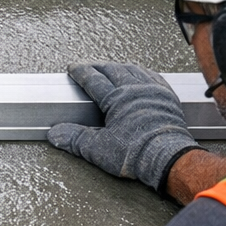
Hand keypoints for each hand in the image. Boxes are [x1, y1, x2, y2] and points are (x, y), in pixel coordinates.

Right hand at [47, 63, 198, 192]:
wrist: (169, 159)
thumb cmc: (138, 153)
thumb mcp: (99, 149)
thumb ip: (75, 139)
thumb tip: (56, 134)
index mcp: (115, 98)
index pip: (93, 78)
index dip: (81, 72)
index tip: (73, 68)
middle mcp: (133, 89)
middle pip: (111, 69)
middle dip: (97, 66)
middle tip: (89, 66)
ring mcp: (152, 90)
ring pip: (132, 69)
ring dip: (119, 67)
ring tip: (112, 67)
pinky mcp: (167, 96)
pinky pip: (153, 76)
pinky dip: (143, 72)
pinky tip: (141, 74)